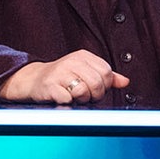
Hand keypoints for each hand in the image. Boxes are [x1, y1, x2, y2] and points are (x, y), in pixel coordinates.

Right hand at [0, 49, 130, 104]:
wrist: (33, 80)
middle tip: (86, 97)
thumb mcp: (85, 71)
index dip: (105, 85)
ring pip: (84, 91)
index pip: (107, 72)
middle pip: (98, 83)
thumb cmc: (63, 77)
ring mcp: (60, 72)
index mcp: (84, 56)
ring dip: (81, 100)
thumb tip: (125, 81)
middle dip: (95, 95)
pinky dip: (67, 102)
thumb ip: (106, 76)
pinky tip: (62, 98)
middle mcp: (72, 61)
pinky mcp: (49, 85)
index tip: (96, 89)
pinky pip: (67, 99)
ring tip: (74, 97)